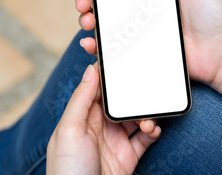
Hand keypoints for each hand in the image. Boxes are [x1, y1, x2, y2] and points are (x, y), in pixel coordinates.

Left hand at [46, 64, 160, 174]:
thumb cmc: (68, 170)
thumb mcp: (69, 130)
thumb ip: (81, 99)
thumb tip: (90, 69)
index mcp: (80, 116)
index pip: (97, 88)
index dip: (109, 74)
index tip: (124, 58)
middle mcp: (98, 126)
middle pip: (120, 102)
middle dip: (134, 94)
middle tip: (146, 87)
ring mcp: (114, 141)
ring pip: (135, 117)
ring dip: (145, 114)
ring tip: (148, 120)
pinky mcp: (128, 156)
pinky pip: (144, 138)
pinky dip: (153, 131)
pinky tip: (153, 131)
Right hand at [64, 0, 221, 105]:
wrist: (221, 49)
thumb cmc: (212, 10)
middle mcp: (139, 6)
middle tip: (84, 1)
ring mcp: (137, 30)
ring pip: (101, 22)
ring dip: (86, 19)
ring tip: (88, 20)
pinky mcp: (138, 50)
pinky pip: (111, 48)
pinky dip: (95, 45)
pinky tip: (91, 43)